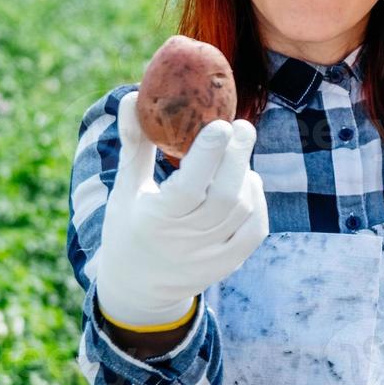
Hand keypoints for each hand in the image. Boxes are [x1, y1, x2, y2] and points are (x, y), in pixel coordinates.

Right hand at [94, 89, 268, 327]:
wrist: (138, 288)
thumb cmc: (129, 226)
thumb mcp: (125, 189)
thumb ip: (135, 144)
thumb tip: (134, 96)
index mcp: (154, 221)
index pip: (188, 188)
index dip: (207, 155)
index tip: (222, 124)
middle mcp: (184, 242)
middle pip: (224, 197)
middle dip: (238, 157)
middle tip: (243, 126)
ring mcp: (209, 257)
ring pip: (242, 210)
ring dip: (246, 176)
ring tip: (240, 153)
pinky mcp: (228, 265)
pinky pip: (256, 230)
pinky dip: (258, 202)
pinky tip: (249, 182)